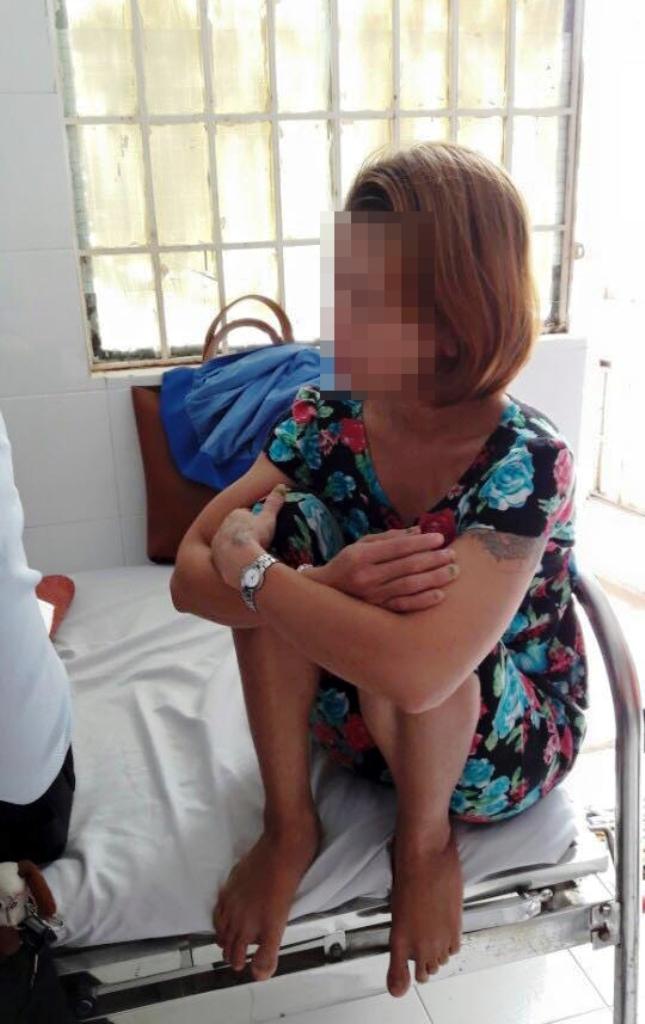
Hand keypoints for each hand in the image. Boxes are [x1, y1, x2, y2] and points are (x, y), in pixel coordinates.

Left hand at [211, 484, 287, 586]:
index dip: (253, 522)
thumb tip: (282, 486)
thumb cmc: (256, 536)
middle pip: (234, 528)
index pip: (244, 515)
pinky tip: (240, 564)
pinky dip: (231, 559)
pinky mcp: (215, 558)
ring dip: (235, 547)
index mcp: (235, 514)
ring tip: (248, 556)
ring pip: (227, 543)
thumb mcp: (268, 518)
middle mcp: (222, 526)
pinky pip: (224, 557)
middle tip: (256, 543)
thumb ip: (274, 502)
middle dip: (243, 533)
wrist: (241, 560)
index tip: (261, 531)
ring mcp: (217, 543)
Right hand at [319, 527, 458, 612]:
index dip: (422, 543)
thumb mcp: (362, 545)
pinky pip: (404, 606)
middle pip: (407, 566)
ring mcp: (372, 597)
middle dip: (434, 559)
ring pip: (410, 586)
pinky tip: (440, 595)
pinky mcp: (376, 611)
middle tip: (452, 555)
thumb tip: (418, 531)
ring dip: (434, 578)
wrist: (325, 593)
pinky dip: (423, 601)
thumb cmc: (347, 563)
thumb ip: (389, 538)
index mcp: (361, 556)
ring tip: (452, 572)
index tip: (440, 539)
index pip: (398, 547)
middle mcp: (366, 576)